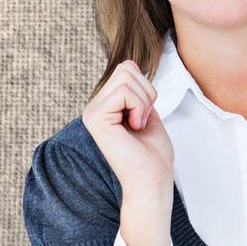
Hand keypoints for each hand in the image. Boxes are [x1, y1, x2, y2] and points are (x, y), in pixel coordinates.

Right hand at [82, 59, 174, 190]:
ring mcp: (92, 111)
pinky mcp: (95, 118)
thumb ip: (137, 91)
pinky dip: (139, 108)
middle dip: (146, 92)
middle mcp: (94, 106)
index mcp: (106, 105)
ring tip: (138, 126)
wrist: (153, 180)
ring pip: (126, 76)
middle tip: (143, 120)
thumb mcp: (147, 114)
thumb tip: (131, 65)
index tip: (146, 116)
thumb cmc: (154, 154)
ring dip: (144, 102)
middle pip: (126, 68)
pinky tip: (135, 128)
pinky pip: (124, 92)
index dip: (147, 89)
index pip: (127, 68)